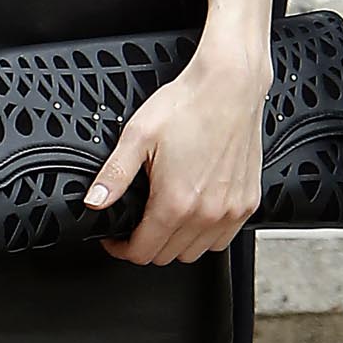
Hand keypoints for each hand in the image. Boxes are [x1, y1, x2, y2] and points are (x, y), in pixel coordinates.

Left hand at [91, 22, 268, 264]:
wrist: (229, 87)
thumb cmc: (187, 106)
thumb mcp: (138, 136)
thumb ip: (114, 175)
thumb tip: (94, 202)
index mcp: (176, 202)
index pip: (143, 251)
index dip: (121, 248)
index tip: (115, 238)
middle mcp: (207, 213)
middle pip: (168, 255)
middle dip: (146, 244)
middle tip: (136, 224)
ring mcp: (231, 210)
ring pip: (196, 252)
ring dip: (176, 243)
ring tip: (163, 219)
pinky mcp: (248, 202)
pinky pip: (223, 238)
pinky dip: (205, 235)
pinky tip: (194, 214)